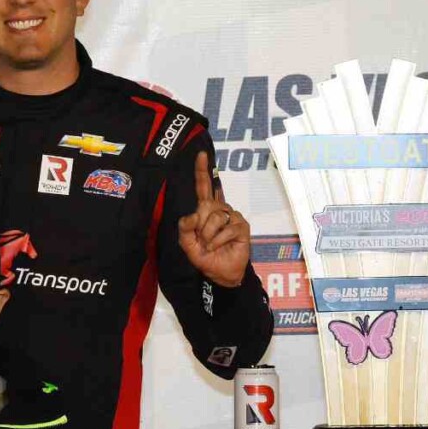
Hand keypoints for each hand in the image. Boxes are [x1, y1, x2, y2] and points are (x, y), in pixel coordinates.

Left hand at [177, 151, 249, 287]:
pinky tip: (219, 247)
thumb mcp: (187, 244)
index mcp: (206, 210)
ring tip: (210, 245)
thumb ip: (185, 228)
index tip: (201, 154)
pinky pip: (226, 229)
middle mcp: (220, 209)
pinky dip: (218, 241)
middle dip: (200, 225)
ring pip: (215, 217)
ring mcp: (233, 216)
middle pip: (206, 205)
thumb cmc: (206, 256)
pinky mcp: (242, 226)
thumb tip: (192, 215)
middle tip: (202, 240)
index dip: (202, 171)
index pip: (204, 187)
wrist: (221, 273)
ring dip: (208, 235)